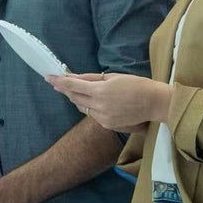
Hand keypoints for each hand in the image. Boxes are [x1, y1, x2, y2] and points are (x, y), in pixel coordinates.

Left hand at [46, 72, 169, 131]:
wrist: (154, 103)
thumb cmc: (136, 85)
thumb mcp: (112, 77)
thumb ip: (90, 78)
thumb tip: (72, 76)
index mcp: (100, 91)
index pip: (73, 86)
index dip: (59, 82)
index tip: (48, 77)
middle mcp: (99, 106)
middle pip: (75, 98)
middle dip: (66, 90)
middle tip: (59, 83)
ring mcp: (103, 118)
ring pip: (82, 107)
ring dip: (78, 99)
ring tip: (76, 91)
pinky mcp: (108, 125)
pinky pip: (93, 115)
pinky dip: (90, 107)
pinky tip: (93, 102)